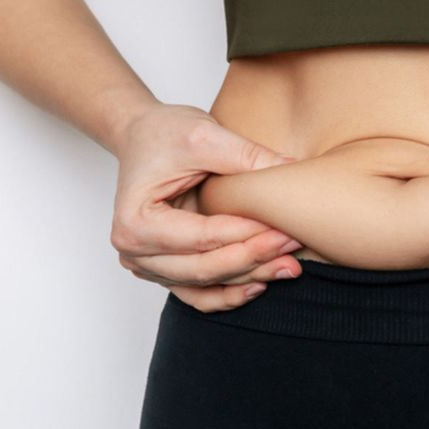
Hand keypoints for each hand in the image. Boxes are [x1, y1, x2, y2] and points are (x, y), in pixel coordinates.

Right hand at [109, 103, 303, 310]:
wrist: (144, 136)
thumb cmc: (164, 133)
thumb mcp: (205, 136)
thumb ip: (246, 157)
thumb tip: (293, 172)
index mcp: (136, 222)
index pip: (202, 238)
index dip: (247, 234)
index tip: (284, 227)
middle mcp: (135, 252)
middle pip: (204, 268)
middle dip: (254, 258)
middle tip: (293, 244)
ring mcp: (148, 265)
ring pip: (206, 284)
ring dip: (249, 277)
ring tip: (289, 265)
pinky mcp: (165, 269)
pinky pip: (198, 295)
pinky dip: (229, 293)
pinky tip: (261, 284)